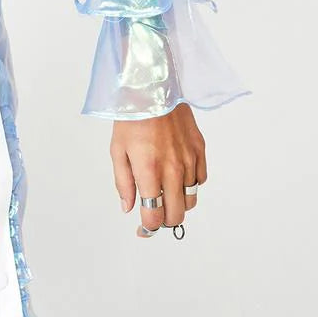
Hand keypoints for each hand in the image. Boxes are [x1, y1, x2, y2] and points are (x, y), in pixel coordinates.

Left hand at [110, 102, 206, 238]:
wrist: (153, 88)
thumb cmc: (131, 118)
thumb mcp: (117, 150)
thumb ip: (123, 183)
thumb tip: (128, 208)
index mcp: (149, 171)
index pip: (154, 215)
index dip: (148, 228)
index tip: (143, 228)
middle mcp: (173, 169)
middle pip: (176, 215)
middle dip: (164, 220)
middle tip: (154, 213)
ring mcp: (189, 160)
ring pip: (191, 200)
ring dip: (178, 204)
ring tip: (165, 194)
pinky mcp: (200, 150)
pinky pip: (200, 180)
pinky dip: (190, 185)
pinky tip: (178, 176)